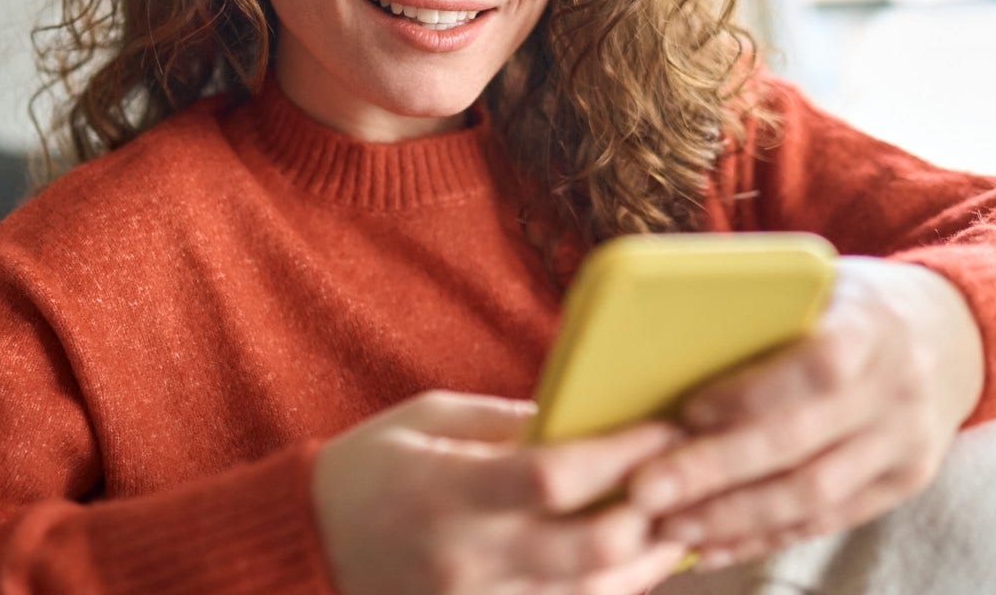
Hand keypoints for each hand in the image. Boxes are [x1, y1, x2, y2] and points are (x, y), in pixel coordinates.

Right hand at [311, 389, 695, 593]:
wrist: (306, 548)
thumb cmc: (368, 469)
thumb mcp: (428, 420)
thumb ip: (508, 421)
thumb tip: (588, 417)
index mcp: (445, 492)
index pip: (553, 477)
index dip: (621, 455)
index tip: (665, 426)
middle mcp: (465, 559)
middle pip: (589, 550)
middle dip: (652, 515)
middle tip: (689, 479)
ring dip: (647, 561)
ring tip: (683, 523)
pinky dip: (608, 591)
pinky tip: (636, 562)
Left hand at [625, 257, 985, 571]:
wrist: (954, 332)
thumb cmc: (854, 301)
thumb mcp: (821, 281)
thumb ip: (762, 308)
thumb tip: (663, 335)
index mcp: (871, 326)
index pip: (816, 366)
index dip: (750, 394)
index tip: (686, 410)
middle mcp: (896, 390)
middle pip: (801, 444)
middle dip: (715, 472)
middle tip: (645, 490)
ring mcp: (906, 444)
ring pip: (813, 496)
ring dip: (732, 518)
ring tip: (667, 525)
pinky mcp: (903, 484)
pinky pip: (827, 521)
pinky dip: (764, 537)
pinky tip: (713, 545)